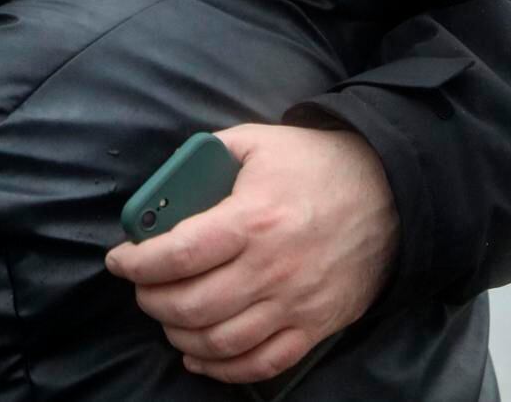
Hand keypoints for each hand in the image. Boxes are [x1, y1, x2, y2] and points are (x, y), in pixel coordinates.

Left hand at [104, 124, 397, 383]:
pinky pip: (263, 363)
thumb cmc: (314, 164)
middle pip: (192, 305)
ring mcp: (296, 303)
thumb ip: (204, 158)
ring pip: (220, 341)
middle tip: (140, 288)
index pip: (179, 254)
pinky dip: (224, 369)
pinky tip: (199, 356)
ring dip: (179, 336)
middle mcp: (272, 269)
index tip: (119, 260)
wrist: (391, 192)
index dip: (138, 263)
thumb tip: (161, 189)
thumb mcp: (254, 142)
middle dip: (151, 300)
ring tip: (165, 317)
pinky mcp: (316, 326)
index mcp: (252, 219)